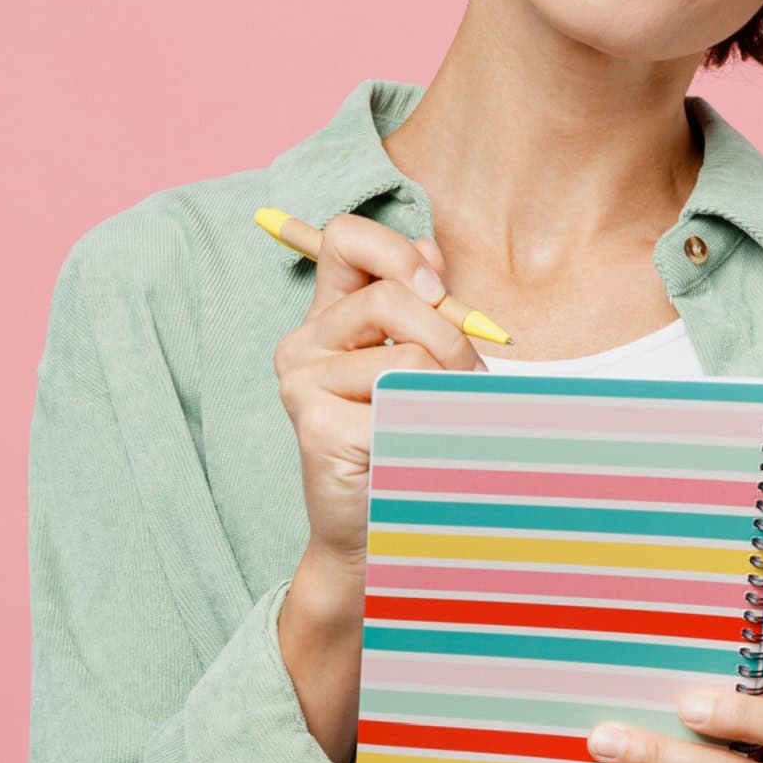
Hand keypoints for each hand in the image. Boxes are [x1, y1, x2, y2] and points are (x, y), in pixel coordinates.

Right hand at [271, 212, 488, 567]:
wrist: (382, 525)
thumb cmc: (408, 439)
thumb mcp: (423, 360)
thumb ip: (423, 304)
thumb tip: (430, 248)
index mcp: (329, 316)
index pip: (345, 238)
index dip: (397, 252)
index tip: (433, 289)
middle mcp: (304, 342)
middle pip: (392, 295)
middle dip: (448, 336)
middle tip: (460, 380)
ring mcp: (302, 382)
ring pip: (409, 355)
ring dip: (447, 389)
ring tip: (437, 422)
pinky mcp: (314, 422)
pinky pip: (401, 403)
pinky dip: (428, 425)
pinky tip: (411, 448)